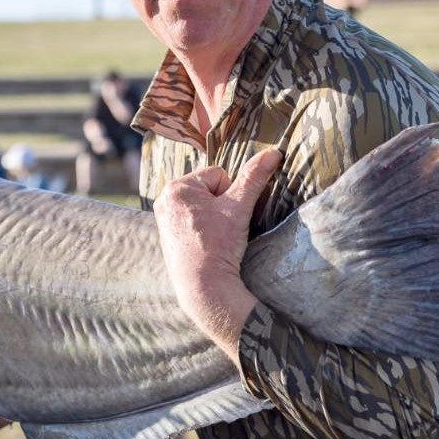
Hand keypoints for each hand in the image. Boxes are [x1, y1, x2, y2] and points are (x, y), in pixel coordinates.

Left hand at [153, 149, 280, 363]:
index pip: (218, 175)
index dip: (231, 195)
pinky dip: (204, 229)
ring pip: (203, 206)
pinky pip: (194, 221)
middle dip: (221, 205)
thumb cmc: (217, 245)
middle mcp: (164, 200)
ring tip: (214, 237)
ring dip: (214, 217)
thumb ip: (255, 177)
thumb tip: (274, 152)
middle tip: (220, 229)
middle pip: (209, 190)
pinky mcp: (168, 235)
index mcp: (176, 187)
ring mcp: (164, 218)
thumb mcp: (239, 207)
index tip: (226, 217)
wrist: (203, 286)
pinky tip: (205, 244)